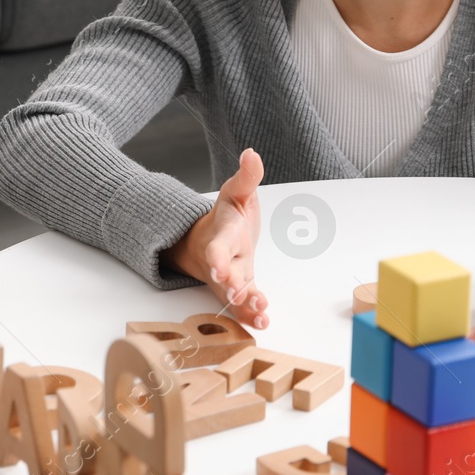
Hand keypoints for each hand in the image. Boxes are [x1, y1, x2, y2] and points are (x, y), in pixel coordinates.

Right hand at [168, 147, 268, 328]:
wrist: (211, 240)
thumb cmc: (226, 217)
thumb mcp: (237, 193)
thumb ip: (247, 177)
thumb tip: (252, 153)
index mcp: (222, 235)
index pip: (217, 247)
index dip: (217, 258)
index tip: (219, 268)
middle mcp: (223, 260)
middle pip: (223, 275)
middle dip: (229, 284)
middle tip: (235, 292)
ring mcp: (229, 279)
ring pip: (233, 294)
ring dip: (245, 304)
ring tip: (260, 312)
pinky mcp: (238, 291)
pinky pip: (242, 306)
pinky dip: (250, 315)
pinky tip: (263, 321)